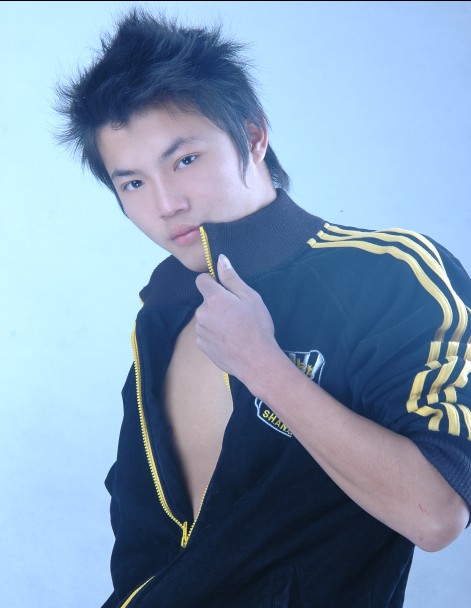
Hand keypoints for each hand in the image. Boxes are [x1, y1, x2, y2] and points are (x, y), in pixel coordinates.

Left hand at [194, 254, 277, 384]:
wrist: (256, 361)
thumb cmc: (257, 327)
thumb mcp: (250, 298)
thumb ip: (232, 278)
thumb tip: (220, 259)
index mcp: (214, 298)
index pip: (201, 280)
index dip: (212, 282)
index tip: (225, 291)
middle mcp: (202, 313)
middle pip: (206, 301)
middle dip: (218, 304)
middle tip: (238, 314)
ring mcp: (200, 331)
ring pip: (206, 318)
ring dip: (216, 320)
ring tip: (235, 330)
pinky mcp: (201, 345)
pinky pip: (206, 333)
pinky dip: (215, 335)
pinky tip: (230, 341)